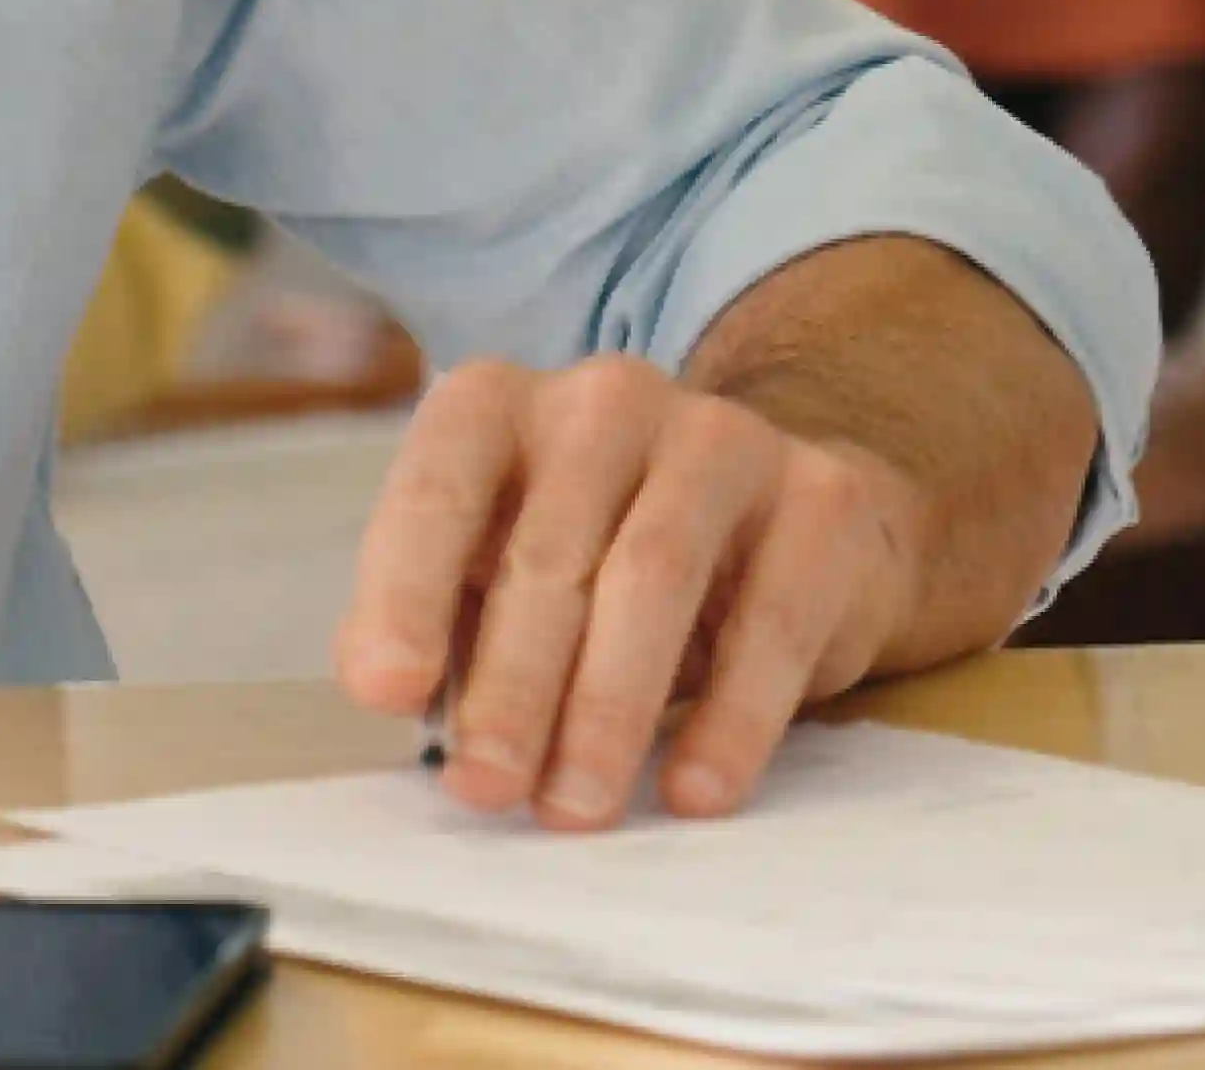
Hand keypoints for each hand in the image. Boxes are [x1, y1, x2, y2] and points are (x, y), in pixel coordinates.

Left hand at [333, 356, 923, 830]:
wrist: (780, 516)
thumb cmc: (597, 554)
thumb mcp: (495, 571)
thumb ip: (434, 616)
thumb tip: (384, 684)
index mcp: (498, 404)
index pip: (436, 490)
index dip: (404, 593)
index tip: (388, 694)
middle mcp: (606, 398)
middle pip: (547, 553)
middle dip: (511, 687)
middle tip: (488, 787)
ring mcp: (720, 436)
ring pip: (653, 579)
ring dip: (608, 709)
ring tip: (577, 806)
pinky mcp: (820, 498)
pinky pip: (769, 620)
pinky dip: (729, 718)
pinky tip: (693, 789)